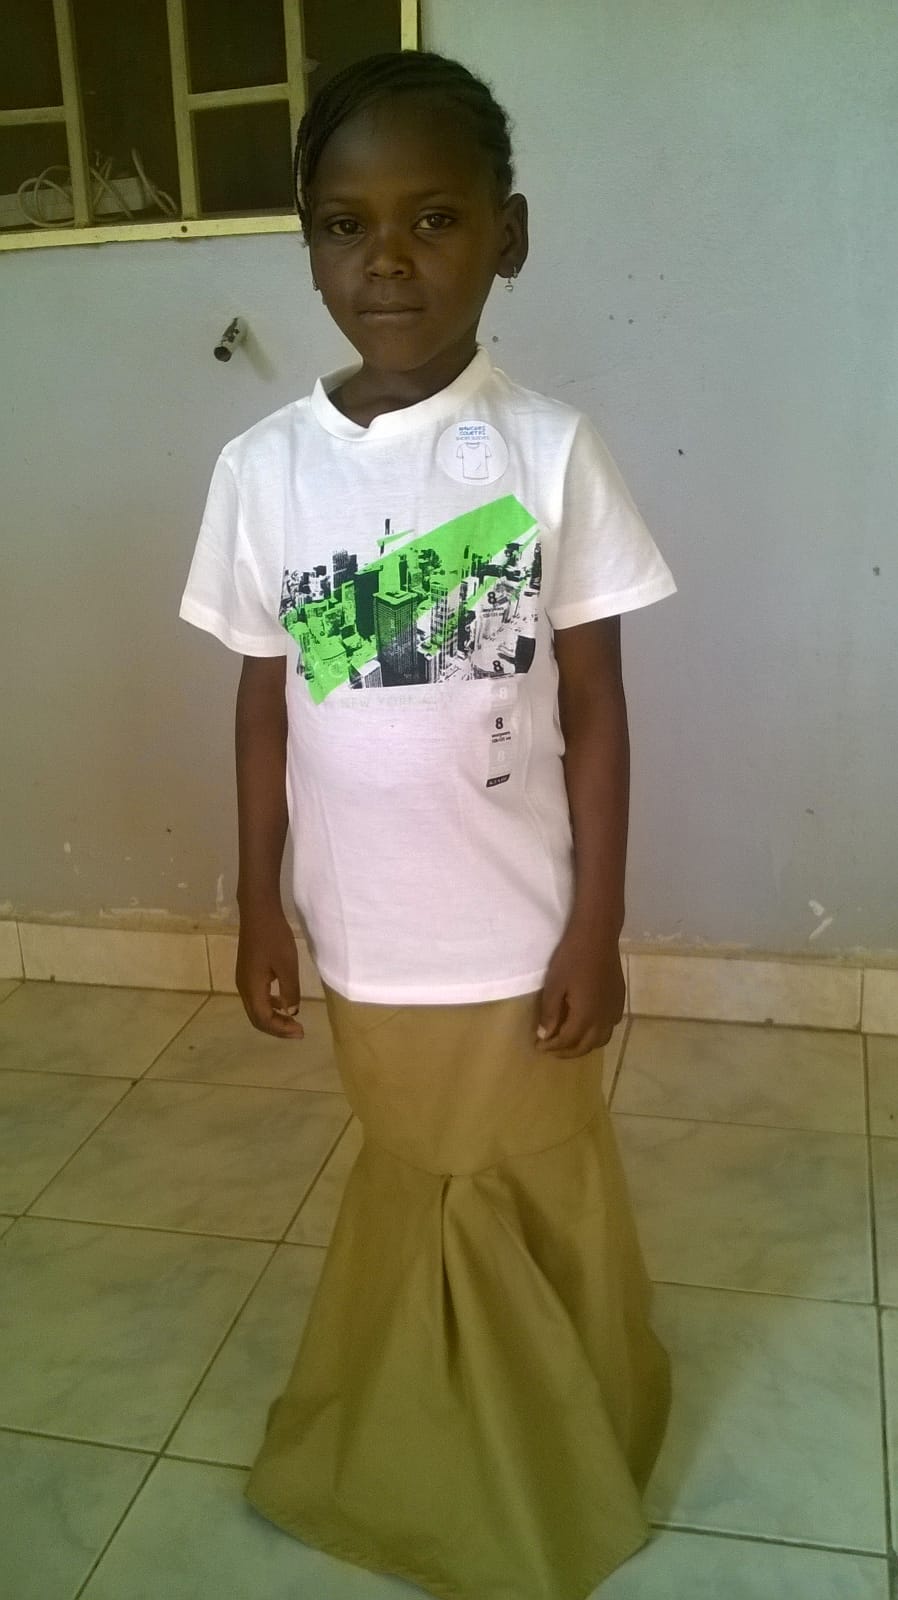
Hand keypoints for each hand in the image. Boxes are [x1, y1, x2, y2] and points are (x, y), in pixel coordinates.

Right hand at [236, 907, 304, 1038]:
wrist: (258, 913)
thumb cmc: (274, 938)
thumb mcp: (288, 966)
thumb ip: (290, 991)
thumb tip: (291, 1012)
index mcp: (252, 988)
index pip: (263, 1019)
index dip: (281, 1029)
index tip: (301, 1031)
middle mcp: (244, 988)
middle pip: (257, 1018)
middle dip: (277, 1028)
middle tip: (298, 1031)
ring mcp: (243, 980)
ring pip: (256, 1008)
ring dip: (273, 1018)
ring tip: (292, 1021)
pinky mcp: (247, 972)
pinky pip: (257, 997)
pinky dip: (270, 1005)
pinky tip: (283, 1002)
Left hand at [536, 927, 624, 1058]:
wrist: (597, 936)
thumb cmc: (571, 958)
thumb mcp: (554, 985)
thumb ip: (550, 1013)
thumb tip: (545, 1035)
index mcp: (585, 1016)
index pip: (567, 1041)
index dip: (552, 1046)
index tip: (539, 1045)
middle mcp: (603, 1019)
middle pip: (586, 1046)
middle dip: (567, 1052)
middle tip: (552, 1049)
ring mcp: (614, 1010)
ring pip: (602, 1039)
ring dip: (585, 1045)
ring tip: (570, 1042)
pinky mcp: (620, 1000)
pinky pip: (611, 1026)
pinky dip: (599, 1033)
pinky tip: (590, 1025)